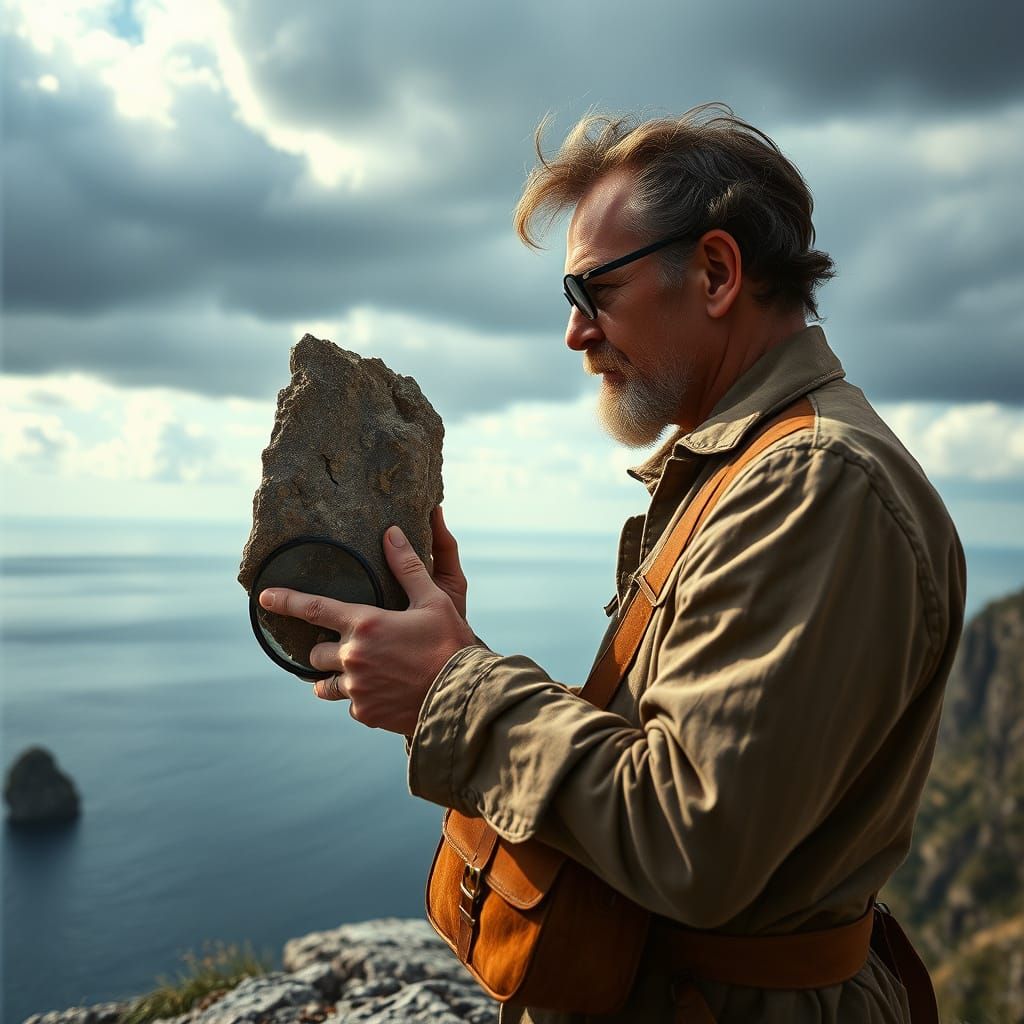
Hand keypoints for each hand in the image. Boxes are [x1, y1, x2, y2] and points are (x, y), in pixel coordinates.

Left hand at [259, 525, 477, 734]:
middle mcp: (353, 657)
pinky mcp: (365, 713)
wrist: (462, 695)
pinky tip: (379, 693)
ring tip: (352, 673)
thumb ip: (407, 567)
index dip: (285, 601)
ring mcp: (356, 689)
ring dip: (333, 677)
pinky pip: (350, 704)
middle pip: (314, 654)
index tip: (264, 598)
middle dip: (323, 649)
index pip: (313, 608)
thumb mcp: (433, 600)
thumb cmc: (450, 643)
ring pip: (324, 685)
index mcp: (365, 624)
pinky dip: (359, 698)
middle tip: (345, 646)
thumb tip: (391, 533)